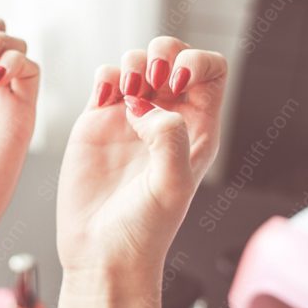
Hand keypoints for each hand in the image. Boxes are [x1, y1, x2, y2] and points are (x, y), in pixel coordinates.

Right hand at [57, 37, 226, 273]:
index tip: (177, 81)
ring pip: (137, 63)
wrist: (101, 253)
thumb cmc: (143, 232)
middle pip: (174, 57)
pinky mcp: (96, 123)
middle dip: (162, 54)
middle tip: (150, 81)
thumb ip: (170, 138)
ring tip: (125, 95)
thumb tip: (144, 108)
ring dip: (131, 64)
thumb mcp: (172, 186)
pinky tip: (105, 100)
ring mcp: (129, 120)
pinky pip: (104, 79)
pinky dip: (105, 76)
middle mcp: (165, 121)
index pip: (211, 73)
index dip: (197, 63)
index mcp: (197, 132)